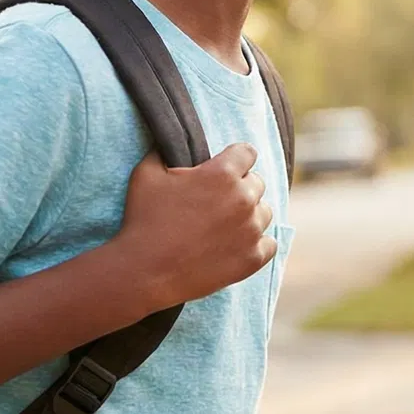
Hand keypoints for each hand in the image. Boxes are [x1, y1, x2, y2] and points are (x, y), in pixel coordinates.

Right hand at [114, 144, 275, 308]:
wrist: (144, 273)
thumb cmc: (144, 220)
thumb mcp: (146, 173)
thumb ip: (164, 150)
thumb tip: (169, 140)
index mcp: (223, 173)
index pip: (247, 152)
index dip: (234, 158)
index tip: (224, 168)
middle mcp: (244, 199)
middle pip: (256, 182)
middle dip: (239, 187)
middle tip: (215, 202)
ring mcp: (251, 230)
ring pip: (264, 213)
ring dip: (248, 215)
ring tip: (222, 226)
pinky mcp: (252, 259)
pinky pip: (269, 244)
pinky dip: (256, 244)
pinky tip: (237, 245)